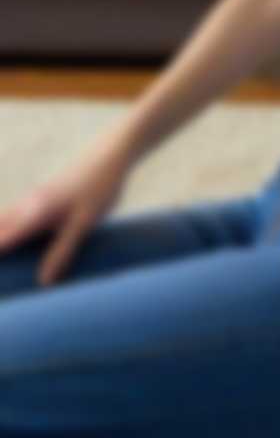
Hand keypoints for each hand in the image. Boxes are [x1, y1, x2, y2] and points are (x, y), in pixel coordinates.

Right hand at [0, 145, 129, 286]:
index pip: (2, 240)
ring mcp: (35, 197)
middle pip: (0, 227)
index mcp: (34, 213)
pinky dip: (10, 226)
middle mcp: (29, 204)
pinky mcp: (44, 195)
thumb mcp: (84, 224)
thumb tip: (42, 283)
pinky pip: (17, 213)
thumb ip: (63, 252)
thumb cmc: (99, 187)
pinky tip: (17, 233)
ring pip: (6, 218)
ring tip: (7, 261)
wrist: (111, 154)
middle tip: (2, 277)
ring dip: (2, 234)